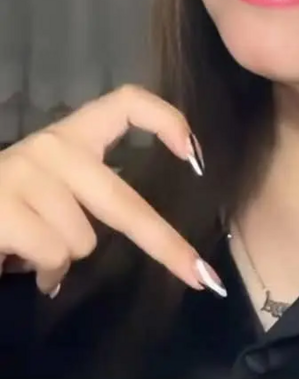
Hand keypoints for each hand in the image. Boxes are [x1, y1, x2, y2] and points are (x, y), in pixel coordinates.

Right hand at [0, 85, 225, 297]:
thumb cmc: (8, 203)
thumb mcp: (50, 186)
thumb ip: (89, 194)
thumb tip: (149, 234)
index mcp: (70, 135)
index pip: (126, 102)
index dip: (165, 119)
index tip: (195, 154)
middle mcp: (52, 146)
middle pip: (123, 201)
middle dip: (165, 245)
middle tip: (199, 275)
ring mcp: (26, 173)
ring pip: (83, 241)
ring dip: (62, 258)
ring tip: (31, 247)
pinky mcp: (4, 206)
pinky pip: (52, 255)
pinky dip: (43, 272)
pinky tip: (18, 259)